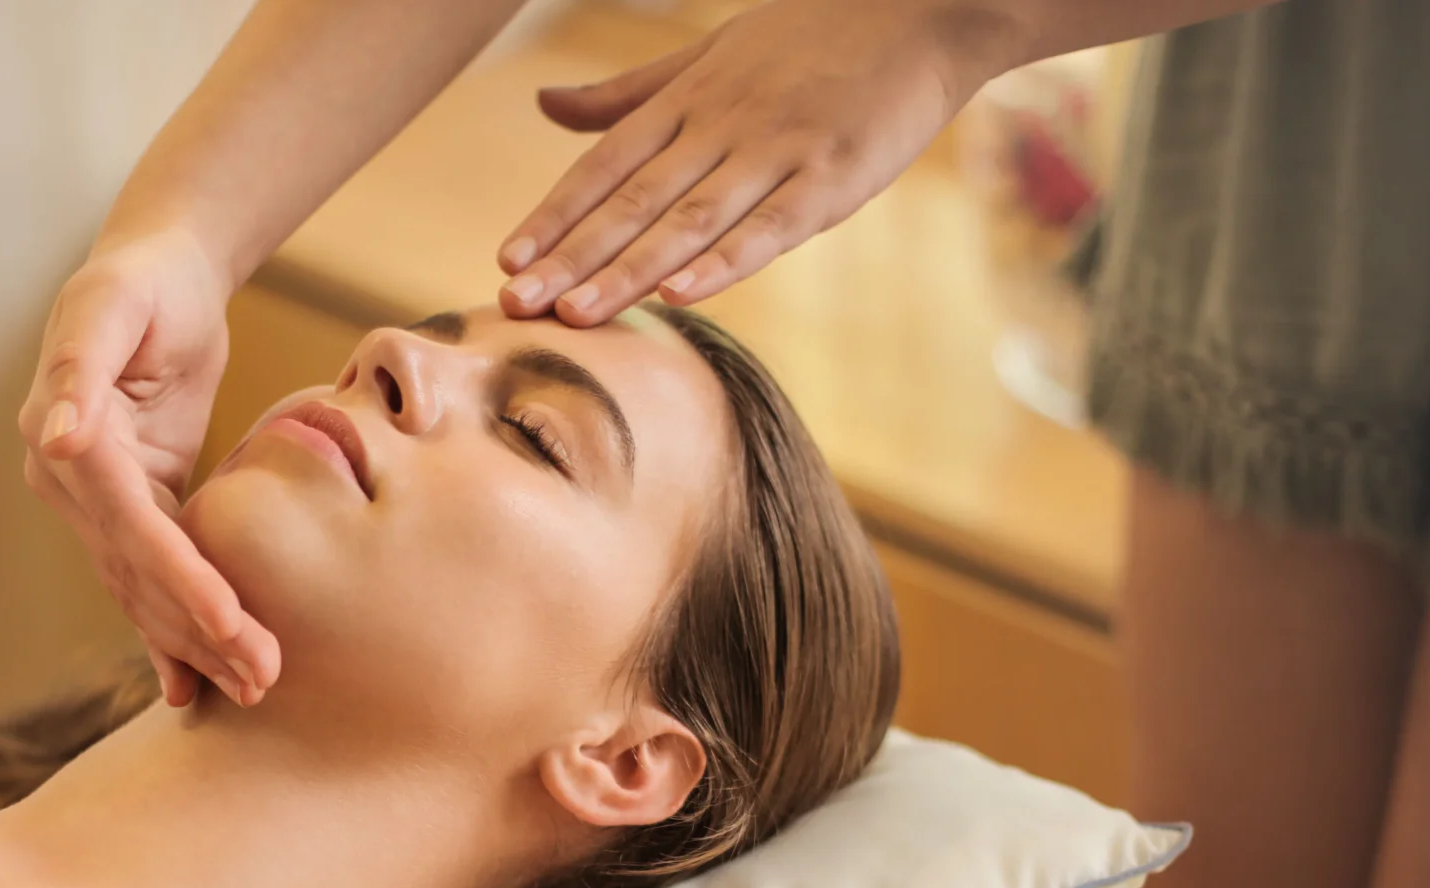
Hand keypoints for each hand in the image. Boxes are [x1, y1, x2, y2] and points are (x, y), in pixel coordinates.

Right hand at [19, 228, 280, 706]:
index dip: (178, 576)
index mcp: (63, 441)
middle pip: (140, 572)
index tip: (229, 620)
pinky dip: (175, 631)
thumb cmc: (141, 282)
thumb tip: (57, 437)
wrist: (158, 275)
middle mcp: (70, 483)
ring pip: (147, 588)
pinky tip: (196, 685)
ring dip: (197, 643)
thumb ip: (79, 368)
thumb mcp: (111, 307)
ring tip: (255, 688)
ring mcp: (99, 503)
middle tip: (262, 677)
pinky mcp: (136, 508)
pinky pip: (155, 577)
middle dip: (200, 628)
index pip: (129, 525)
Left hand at [495, 0, 1017, 325]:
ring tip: (577, 315)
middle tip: (517, 305)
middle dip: (572, 257)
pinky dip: (725, 261)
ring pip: (689, 219)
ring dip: (629, 270)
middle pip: (634, 200)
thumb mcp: (709, 52)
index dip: (556, 215)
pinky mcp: (833, 177)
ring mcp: (778, 150)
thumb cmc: (810, 34)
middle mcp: (722, 123)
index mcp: (689, 98)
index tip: (508, 263)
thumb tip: (545, 106)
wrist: (921, 9)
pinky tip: (682, 295)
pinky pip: (771, 226)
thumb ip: (628, 93)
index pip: (606, 165)